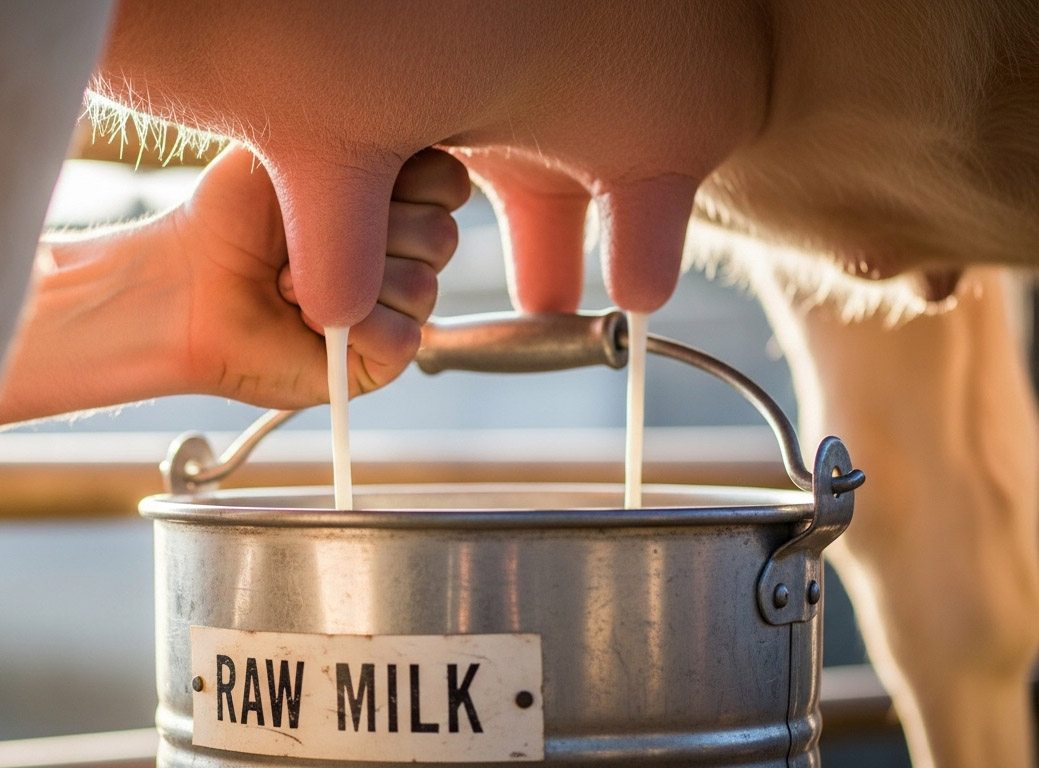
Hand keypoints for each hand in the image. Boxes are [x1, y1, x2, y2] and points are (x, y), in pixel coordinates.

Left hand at [0, 145, 468, 424]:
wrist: (185, 286)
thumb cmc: (229, 218)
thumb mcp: (294, 150)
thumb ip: (363, 142)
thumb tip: (410, 160)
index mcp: (392, 201)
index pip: (448, 186)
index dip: (408, 182)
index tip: (351, 178)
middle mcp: (402, 255)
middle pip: (442, 237)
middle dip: (370, 231)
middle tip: (310, 238)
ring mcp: (395, 309)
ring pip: (423, 288)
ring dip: (349, 282)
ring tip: (295, 284)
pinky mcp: (379, 360)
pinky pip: (405, 339)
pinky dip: (359, 326)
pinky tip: (313, 319)